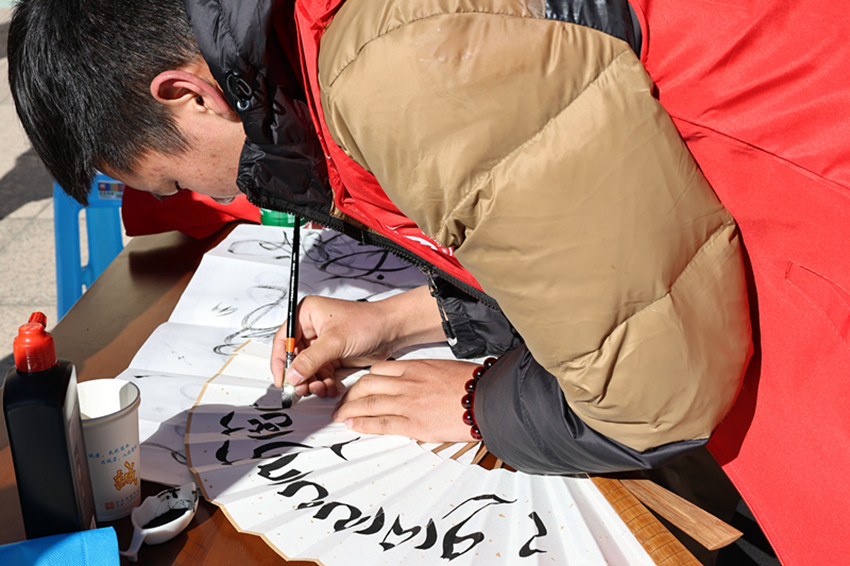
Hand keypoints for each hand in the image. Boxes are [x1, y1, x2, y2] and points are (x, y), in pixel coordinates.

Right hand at [270, 286, 445, 397]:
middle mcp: (312, 329)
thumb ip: (310, 360)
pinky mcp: (333, 356)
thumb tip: (292, 374)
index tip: (281, 379)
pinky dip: (324, 383)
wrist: (391, 330)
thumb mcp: (334, 341)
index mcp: (306, 314)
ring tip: (321, 388)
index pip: (283, 339)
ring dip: (313, 382)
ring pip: (308, 369)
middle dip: (299, 375)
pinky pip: (321, 374)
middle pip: (294, 357)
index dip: (279, 360)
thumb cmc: (368, 322)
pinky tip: (330, 387)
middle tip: (302, 389)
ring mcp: (322, 344)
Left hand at [332, 359, 478, 442]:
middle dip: (350, 394)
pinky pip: (380, 422)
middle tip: (342, 402)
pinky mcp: (413, 423)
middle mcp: (407, 383)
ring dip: (349, 410)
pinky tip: (352, 424)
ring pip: (368, 403)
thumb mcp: (444, 370)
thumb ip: (425, 375)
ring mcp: (408, 403)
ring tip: (339, 416)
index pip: (378, 370)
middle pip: (367, 385)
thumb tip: (417, 382)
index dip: (363, 380)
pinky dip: (362, 423)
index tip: (357, 386)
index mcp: (415, 367)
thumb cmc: (471, 384)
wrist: (486, 399)